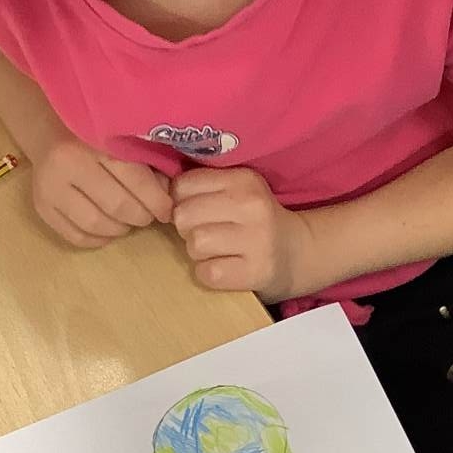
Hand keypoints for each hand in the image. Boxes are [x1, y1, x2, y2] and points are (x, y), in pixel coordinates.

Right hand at [28, 135, 171, 248]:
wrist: (50, 131)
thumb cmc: (96, 135)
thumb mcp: (123, 138)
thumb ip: (148, 164)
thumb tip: (166, 196)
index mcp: (95, 140)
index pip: (135, 180)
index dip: (158, 201)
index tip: (168, 210)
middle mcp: (68, 162)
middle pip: (117, 205)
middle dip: (141, 216)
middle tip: (148, 216)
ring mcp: (50, 187)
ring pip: (95, 224)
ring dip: (120, 229)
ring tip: (128, 221)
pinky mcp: (41, 206)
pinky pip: (75, 236)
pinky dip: (98, 239)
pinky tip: (108, 230)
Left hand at [171, 168, 315, 301]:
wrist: (297, 252)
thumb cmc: (254, 220)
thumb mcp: (236, 190)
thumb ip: (202, 186)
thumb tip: (155, 192)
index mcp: (243, 179)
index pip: (182, 186)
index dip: (180, 201)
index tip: (198, 211)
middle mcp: (252, 205)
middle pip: (183, 215)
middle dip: (187, 229)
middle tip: (207, 232)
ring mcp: (257, 239)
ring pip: (194, 244)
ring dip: (198, 253)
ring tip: (217, 250)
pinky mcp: (256, 271)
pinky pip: (208, 273)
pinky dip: (209, 274)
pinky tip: (225, 267)